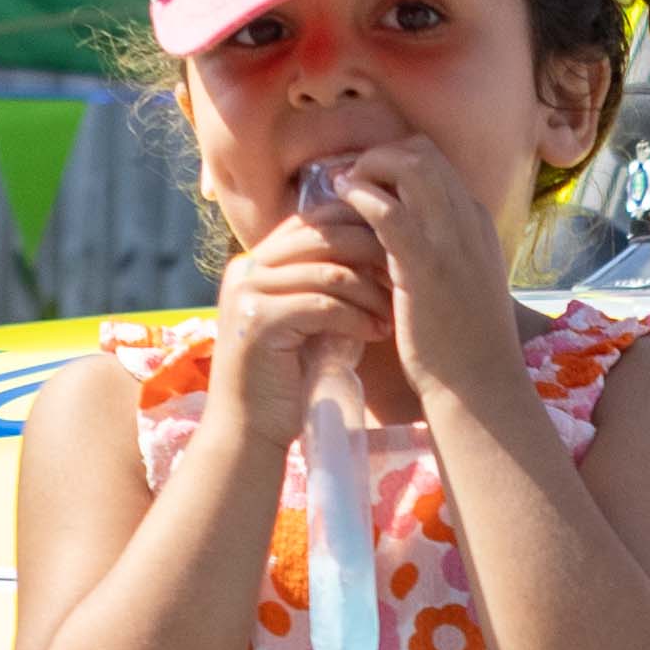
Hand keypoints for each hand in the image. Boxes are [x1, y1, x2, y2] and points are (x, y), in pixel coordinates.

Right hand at [202, 212, 386, 435]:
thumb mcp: (305, 319)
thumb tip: (378, 248)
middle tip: (403, 275)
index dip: (359, 227)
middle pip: (321, 237)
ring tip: (391, 311)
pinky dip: (356, 317)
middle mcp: (247, 269)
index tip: (396, 250)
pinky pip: (321, 305)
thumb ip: (323, 284)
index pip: (313, 220)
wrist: (249, 429)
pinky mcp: (258, 322)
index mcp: (257, 261)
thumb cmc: (286, 376)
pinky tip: (376, 331)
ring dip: (368, 292)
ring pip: (326, 272)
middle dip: (370, 253)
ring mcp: (248, 293)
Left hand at [298, 118, 524, 403]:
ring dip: (369, 168)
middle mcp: (469, 223)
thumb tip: (405, 239)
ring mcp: (450, 240)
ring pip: (410, 166)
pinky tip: (340, 201)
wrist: (479, 388)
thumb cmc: (466, 348)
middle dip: (382, 155)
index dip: (399, 163)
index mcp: (479, 226)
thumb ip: (444, 255)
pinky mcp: (424, 263)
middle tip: (352, 178)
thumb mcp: (464, 287)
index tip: (370, 180)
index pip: (439, 166)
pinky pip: (387, 208)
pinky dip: (360, 195)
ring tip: (343, 186)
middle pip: (425, 154)